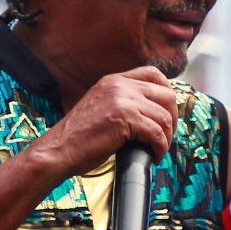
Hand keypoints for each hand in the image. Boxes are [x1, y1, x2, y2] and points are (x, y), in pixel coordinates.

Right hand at [40, 66, 178, 177]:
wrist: (58, 149)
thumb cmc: (78, 136)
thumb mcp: (101, 106)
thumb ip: (123, 102)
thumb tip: (152, 113)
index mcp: (114, 80)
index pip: (153, 74)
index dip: (167, 92)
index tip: (167, 112)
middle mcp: (119, 85)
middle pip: (166, 94)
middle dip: (172, 118)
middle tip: (167, 135)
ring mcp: (122, 100)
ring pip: (164, 116)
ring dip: (166, 137)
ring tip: (159, 149)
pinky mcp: (125, 119)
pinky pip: (157, 133)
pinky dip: (160, 147)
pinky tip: (154, 155)